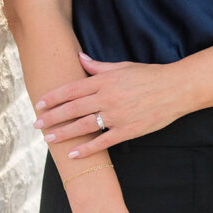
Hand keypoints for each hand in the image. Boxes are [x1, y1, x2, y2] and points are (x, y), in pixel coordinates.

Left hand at [33, 53, 182, 157]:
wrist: (176, 89)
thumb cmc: (149, 75)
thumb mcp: (122, 66)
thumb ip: (98, 66)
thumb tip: (79, 58)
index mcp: (105, 81)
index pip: (72, 89)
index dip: (54, 97)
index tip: (40, 103)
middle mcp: (107, 98)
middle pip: (73, 108)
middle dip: (53, 117)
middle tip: (36, 123)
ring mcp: (117, 115)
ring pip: (84, 126)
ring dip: (64, 133)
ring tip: (48, 139)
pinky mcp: (128, 130)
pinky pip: (103, 142)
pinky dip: (87, 149)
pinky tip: (73, 154)